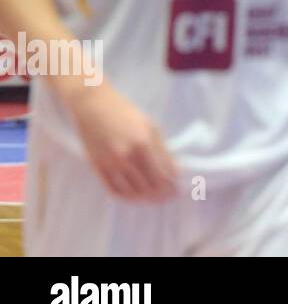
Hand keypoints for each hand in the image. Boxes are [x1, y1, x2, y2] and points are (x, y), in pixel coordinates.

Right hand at [68, 83, 177, 201]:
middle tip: (168, 197)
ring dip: (145, 198)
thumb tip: (177, 172)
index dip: (171, 187)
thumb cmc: (125, 113)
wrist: (93, 105)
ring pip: (131, 192)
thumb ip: (163, 151)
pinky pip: (113, 190)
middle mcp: (126, 156)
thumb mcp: (150, 127)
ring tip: (154, 198)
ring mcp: (110, 163)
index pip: (161, 175)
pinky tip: (135, 197)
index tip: (177, 191)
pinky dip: (126, 197)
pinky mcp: (97, 167)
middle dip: (161, 195)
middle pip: (148, 186)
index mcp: (143, 144)